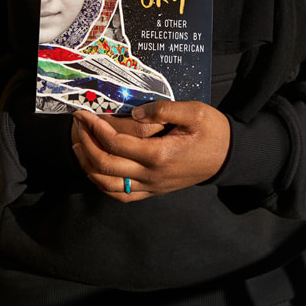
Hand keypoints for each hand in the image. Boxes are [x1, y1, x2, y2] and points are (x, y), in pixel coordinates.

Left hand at [71, 100, 230, 201]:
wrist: (228, 156)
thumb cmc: (213, 131)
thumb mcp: (194, 111)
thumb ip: (164, 109)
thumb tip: (135, 114)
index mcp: (160, 154)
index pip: (116, 144)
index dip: (95, 128)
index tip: (84, 114)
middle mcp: (152, 175)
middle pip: (106, 165)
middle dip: (86, 143)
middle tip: (77, 124)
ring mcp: (152, 186)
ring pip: (109, 185)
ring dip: (89, 166)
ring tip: (78, 146)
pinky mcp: (154, 190)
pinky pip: (122, 195)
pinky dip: (103, 185)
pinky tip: (96, 171)